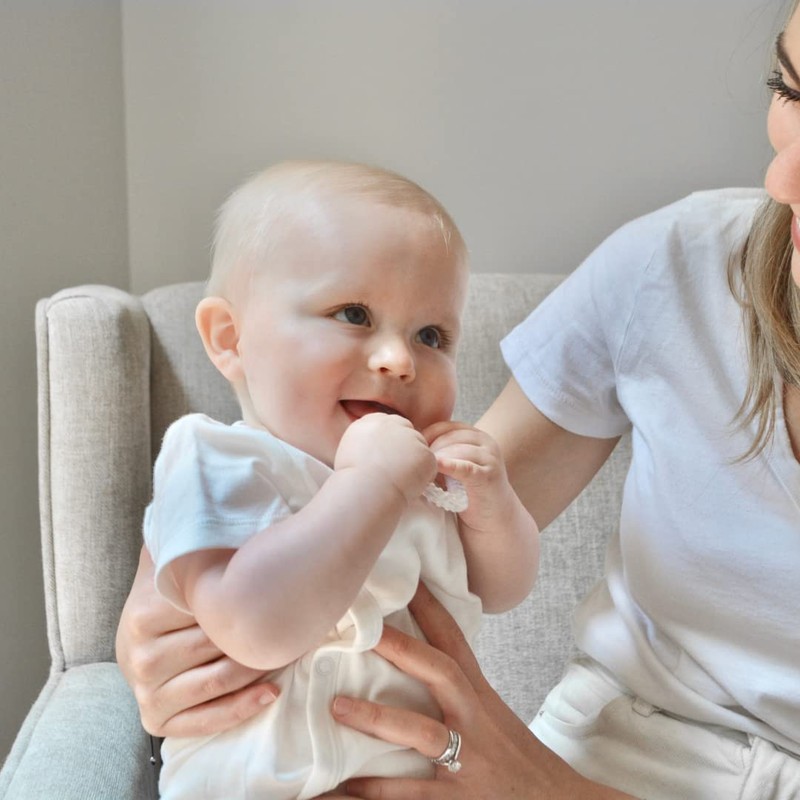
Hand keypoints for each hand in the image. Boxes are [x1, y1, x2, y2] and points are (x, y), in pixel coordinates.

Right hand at [115, 546, 277, 736]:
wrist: (142, 623)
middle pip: (214, 647)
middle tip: (291, 620)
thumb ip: (188, 533)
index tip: (277, 592)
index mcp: (142, 614)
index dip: (245, 603)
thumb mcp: (176, 556)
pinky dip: (242, 707)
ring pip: (217, 681)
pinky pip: (206, 720)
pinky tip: (272, 691)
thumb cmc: (173, 585)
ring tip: (289, 649)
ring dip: (257, 667)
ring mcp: (145, 691)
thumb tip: (208, 492)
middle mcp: (138, 657)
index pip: (207, 614)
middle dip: (253, 633)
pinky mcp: (156, 720)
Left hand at [324, 583, 633, 798]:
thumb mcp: (490, 713)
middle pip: (441, 672)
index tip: (404, 577)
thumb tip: (409, 659)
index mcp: (477, 694)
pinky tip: (344, 783)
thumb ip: (455, 688)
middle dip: (402, 647)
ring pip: (421, 732)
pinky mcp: (457, 798)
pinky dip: (375, 789)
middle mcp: (473, 719)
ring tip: (337, 708)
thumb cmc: (515, 756)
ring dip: (377, 719)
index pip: (453, 640)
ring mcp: (467, 757)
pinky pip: (409, 792)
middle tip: (362, 630)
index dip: (430, 606)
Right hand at [335, 413, 436, 501]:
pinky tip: (407, 486)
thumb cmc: (353, 480)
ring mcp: (410, 436)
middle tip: (395, 472)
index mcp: (370, 421)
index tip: (385, 459)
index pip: (389, 425)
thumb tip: (377, 449)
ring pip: (419, 450)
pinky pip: (429, 466)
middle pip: (407, 432)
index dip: (390, 444)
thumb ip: (367, 443)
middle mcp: (391, 423)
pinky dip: (423, 478)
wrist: (365, 490)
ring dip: (414, 465)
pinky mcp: (424, 452)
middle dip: (405, 451)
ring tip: (397, 481)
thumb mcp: (350, 452)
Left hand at [423, 421, 517, 533]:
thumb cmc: (467, 490)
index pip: (445, 427)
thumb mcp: (454, 465)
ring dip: (438, 460)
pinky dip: (450, 466)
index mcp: (475, 435)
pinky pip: (466, 467)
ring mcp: (489, 458)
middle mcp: (486, 442)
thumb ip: (441, 453)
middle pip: (450, 437)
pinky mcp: (488, 476)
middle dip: (431, 449)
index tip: (412, 449)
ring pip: (457, 451)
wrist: (492, 516)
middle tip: (417, 464)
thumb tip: (410, 445)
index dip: (427, 435)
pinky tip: (438, 466)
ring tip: (426, 474)